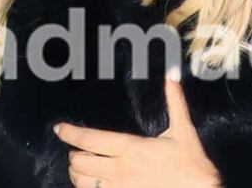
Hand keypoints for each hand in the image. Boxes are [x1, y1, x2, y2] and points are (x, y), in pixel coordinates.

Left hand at [54, 67, 221, 186]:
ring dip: (77, 174)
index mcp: (131, 147)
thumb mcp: (183, 130)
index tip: (59, 128)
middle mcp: (120, 169)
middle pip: (79, 162)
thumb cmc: (191, 163)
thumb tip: (173, 74)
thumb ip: (174, 101)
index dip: (70, 133)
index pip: (90, 139)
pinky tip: (92, 184)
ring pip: (82, 182)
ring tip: (81, 168)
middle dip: (74, 155)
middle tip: (76, 151)